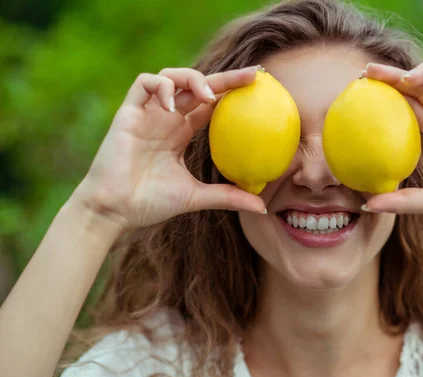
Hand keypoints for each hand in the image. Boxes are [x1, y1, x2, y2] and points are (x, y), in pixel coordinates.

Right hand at [73, 65, 266, 229]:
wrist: (114, 210)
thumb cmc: (150, 203)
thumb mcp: (196, 197)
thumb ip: (227, 196)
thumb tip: (262, 206)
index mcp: (181, 133)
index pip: (210, 104)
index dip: (231, 93)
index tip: (259, 89)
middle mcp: (166, 118)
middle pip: (198, 86)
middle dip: (225, 77)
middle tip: (253, 75)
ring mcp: (148, 113)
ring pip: (171, 76)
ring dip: (192, 78)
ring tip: (209, 96)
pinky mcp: (129, 113)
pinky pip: (143, 83)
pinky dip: (161, 86)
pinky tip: (173, 104)